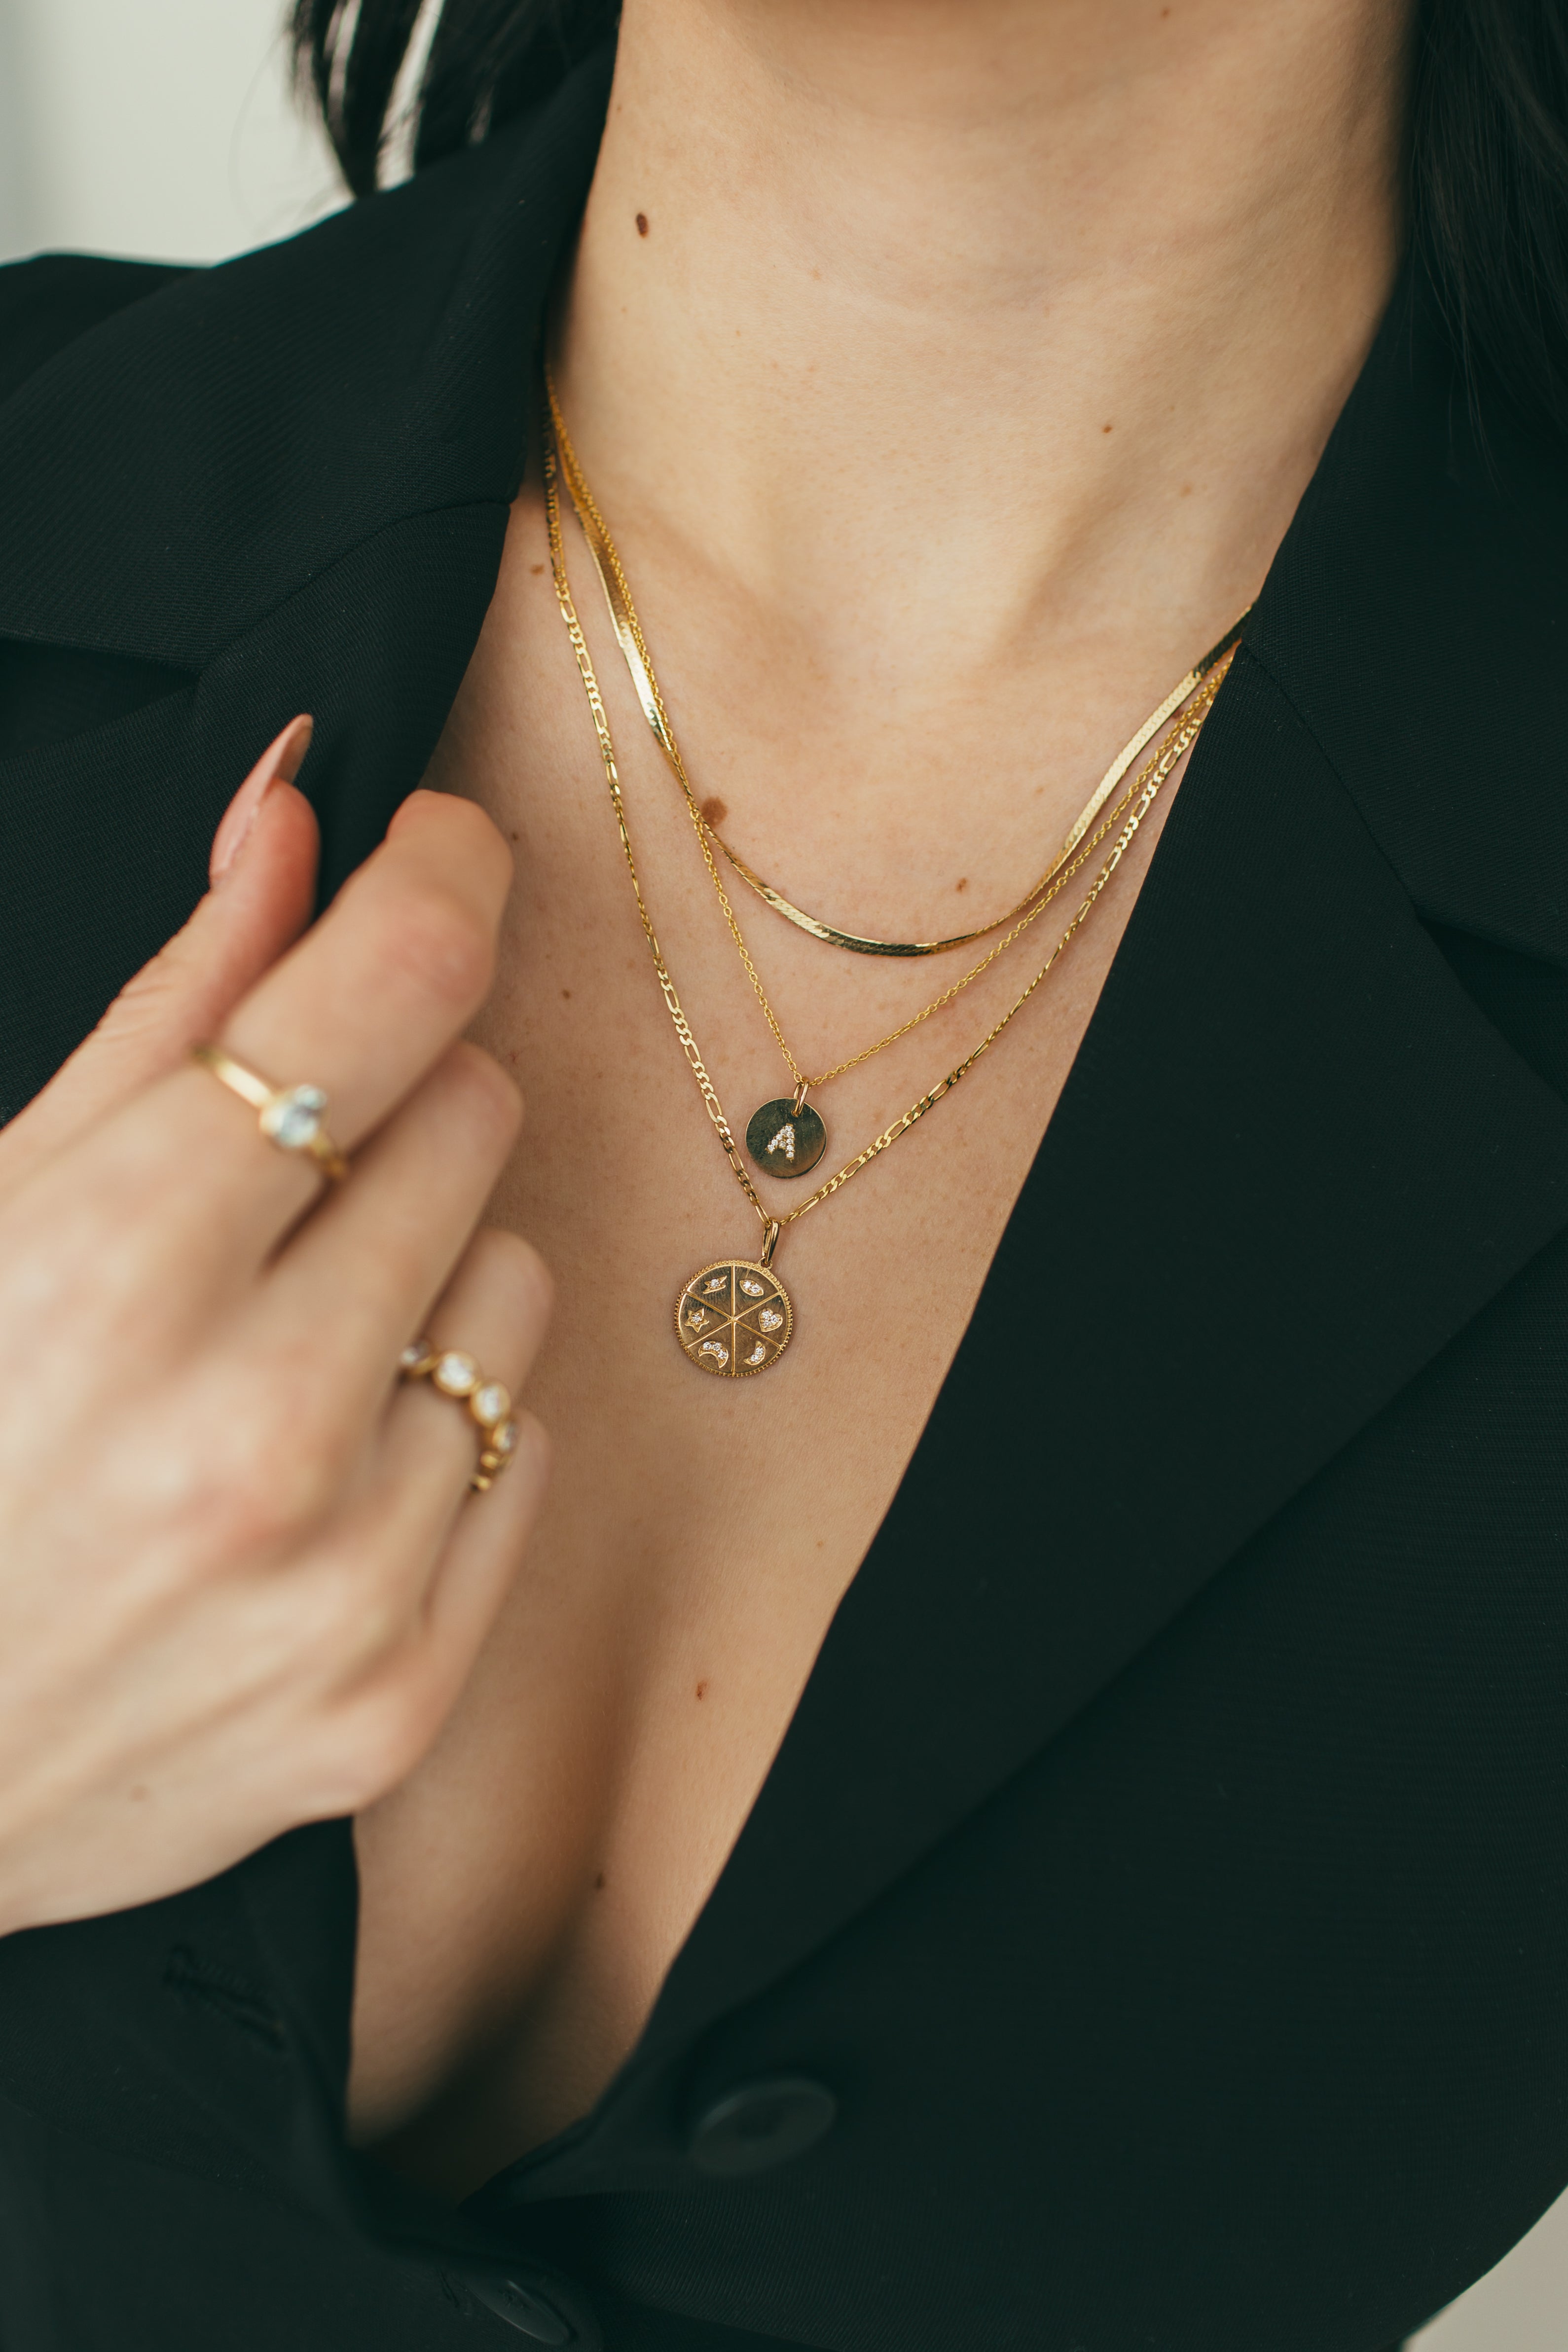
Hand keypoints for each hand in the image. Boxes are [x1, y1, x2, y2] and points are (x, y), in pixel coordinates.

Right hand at [0, 720, 550, 1935]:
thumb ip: (166, 1012)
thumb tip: (293, 811)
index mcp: (117, 1265)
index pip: (394, 986)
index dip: (440, 877)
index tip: (444, 850)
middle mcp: (252, 1422)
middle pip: (476, 1112)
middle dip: (393, 1104)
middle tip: (285, 1172)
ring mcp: (340, 1574)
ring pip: (519, 1283)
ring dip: (425, 1277)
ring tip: (276, 1349)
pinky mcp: (398, 1691)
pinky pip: (528, 1447)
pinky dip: (441, 1430)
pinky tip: (312, 1469)